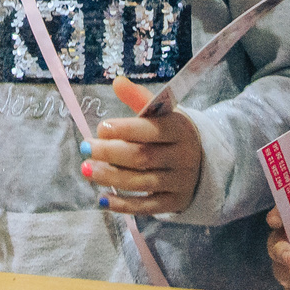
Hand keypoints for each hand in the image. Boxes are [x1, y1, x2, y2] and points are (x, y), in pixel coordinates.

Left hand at [88, 80, 203, 215]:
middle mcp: (182, 156)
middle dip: (110, 153)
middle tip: (86, 148)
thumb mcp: (162, 114)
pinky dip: (122, 204)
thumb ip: (139, 99)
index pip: (150, 130)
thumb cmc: (171, 135)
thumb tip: (117, 82)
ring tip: (86, 170)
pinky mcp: (175, 202)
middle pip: (143, 157)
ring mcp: (180, 181)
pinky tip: (102, 199)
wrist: (203, 162)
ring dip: (110, 177)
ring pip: (141, 182)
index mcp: (179, 129)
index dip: (124, 129)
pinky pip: (146, 207)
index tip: (100, 129)